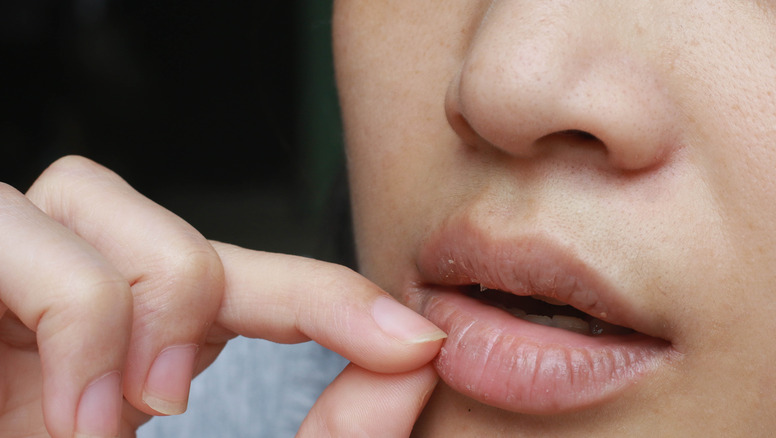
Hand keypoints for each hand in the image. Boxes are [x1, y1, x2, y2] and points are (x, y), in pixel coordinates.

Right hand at [0, 156, 443, 436]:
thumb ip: (325, 436)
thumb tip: (415, 372)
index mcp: (141, 336)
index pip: (253, 281)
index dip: (335, 296)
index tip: (417, 344)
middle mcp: (80, 289)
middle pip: (168, 221)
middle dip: (195, 293)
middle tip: (173, 401)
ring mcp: (9, 271)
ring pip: (91, 194)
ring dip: (135, 299)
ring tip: (120, 412)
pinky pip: (15, 230)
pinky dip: (71, 316)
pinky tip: (73, 412)